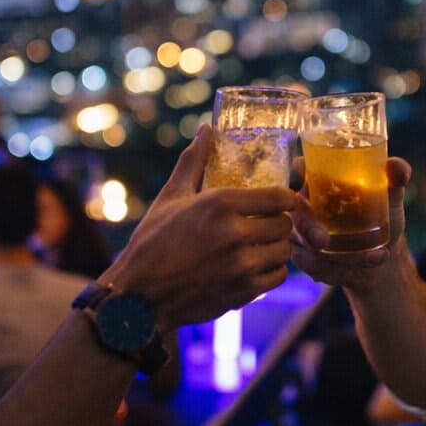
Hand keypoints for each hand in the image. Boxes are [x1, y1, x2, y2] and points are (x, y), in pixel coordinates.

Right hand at [103, 127, 296, 329]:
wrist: (139, 296)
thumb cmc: (152, 243)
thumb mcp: (171, 197)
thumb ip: (193, 162)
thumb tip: (206, 129)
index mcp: (219, 204)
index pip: (278, 196)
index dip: (286, 197)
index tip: (282, 200)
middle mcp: (234, 234)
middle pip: (284, 224)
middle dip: (278, 222)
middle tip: (266, 223)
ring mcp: (240, 266)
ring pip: (284, 251)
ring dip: (277, 247)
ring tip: (262, 244)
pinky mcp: (242, 292)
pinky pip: (277, 277)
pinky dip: (272, 271)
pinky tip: (256, 265)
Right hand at [290, 156, 410, 294]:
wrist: (385, 251)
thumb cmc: (383, 213)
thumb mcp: (392, 195)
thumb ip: (396, 176)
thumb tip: (397, 167)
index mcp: (322, 180)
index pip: (300, 169)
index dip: (296, 173)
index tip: (301, 182)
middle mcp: (306, 204)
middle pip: (295, 213)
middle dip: (306, 228)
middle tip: (323, 241)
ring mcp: (302, 233)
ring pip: (304, 245)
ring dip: (334, 256)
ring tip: (374, 256)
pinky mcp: (306, 258)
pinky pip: (312, 265)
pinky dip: (339, 270)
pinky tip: (366, 265)